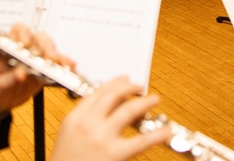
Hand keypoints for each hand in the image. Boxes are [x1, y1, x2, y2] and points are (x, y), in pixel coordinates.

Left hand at [0, 25, 72, 119]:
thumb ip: (7, 81)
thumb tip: (21, 74)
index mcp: (8, 49)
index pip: (18, 31)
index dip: (23, 34)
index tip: (25, 45)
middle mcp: (24, 50)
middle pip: (38, 38)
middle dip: (45, 47)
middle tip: (49, 59)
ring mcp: (35, 59)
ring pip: (49, 49)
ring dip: (57, 55)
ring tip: (63, 64)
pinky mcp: (43, 71)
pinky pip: (55, 65)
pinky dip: (63, 64)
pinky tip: (70, 67)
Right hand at [52, 77, 169, 160]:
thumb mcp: (67, 135)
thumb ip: (84, 119)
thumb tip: (106, 108)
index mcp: (74, 118)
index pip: (97, 92)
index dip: (114, 83)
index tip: (124, 80)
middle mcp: (88, 124)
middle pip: (113, 96)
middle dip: (130, 87)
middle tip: (139, 87)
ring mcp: (102, 138)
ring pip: (129, 110)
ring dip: (145, 102)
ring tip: (154, 100)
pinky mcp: (116, 155)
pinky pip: (142, 141)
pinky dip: (158, 134)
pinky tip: (166, 131)